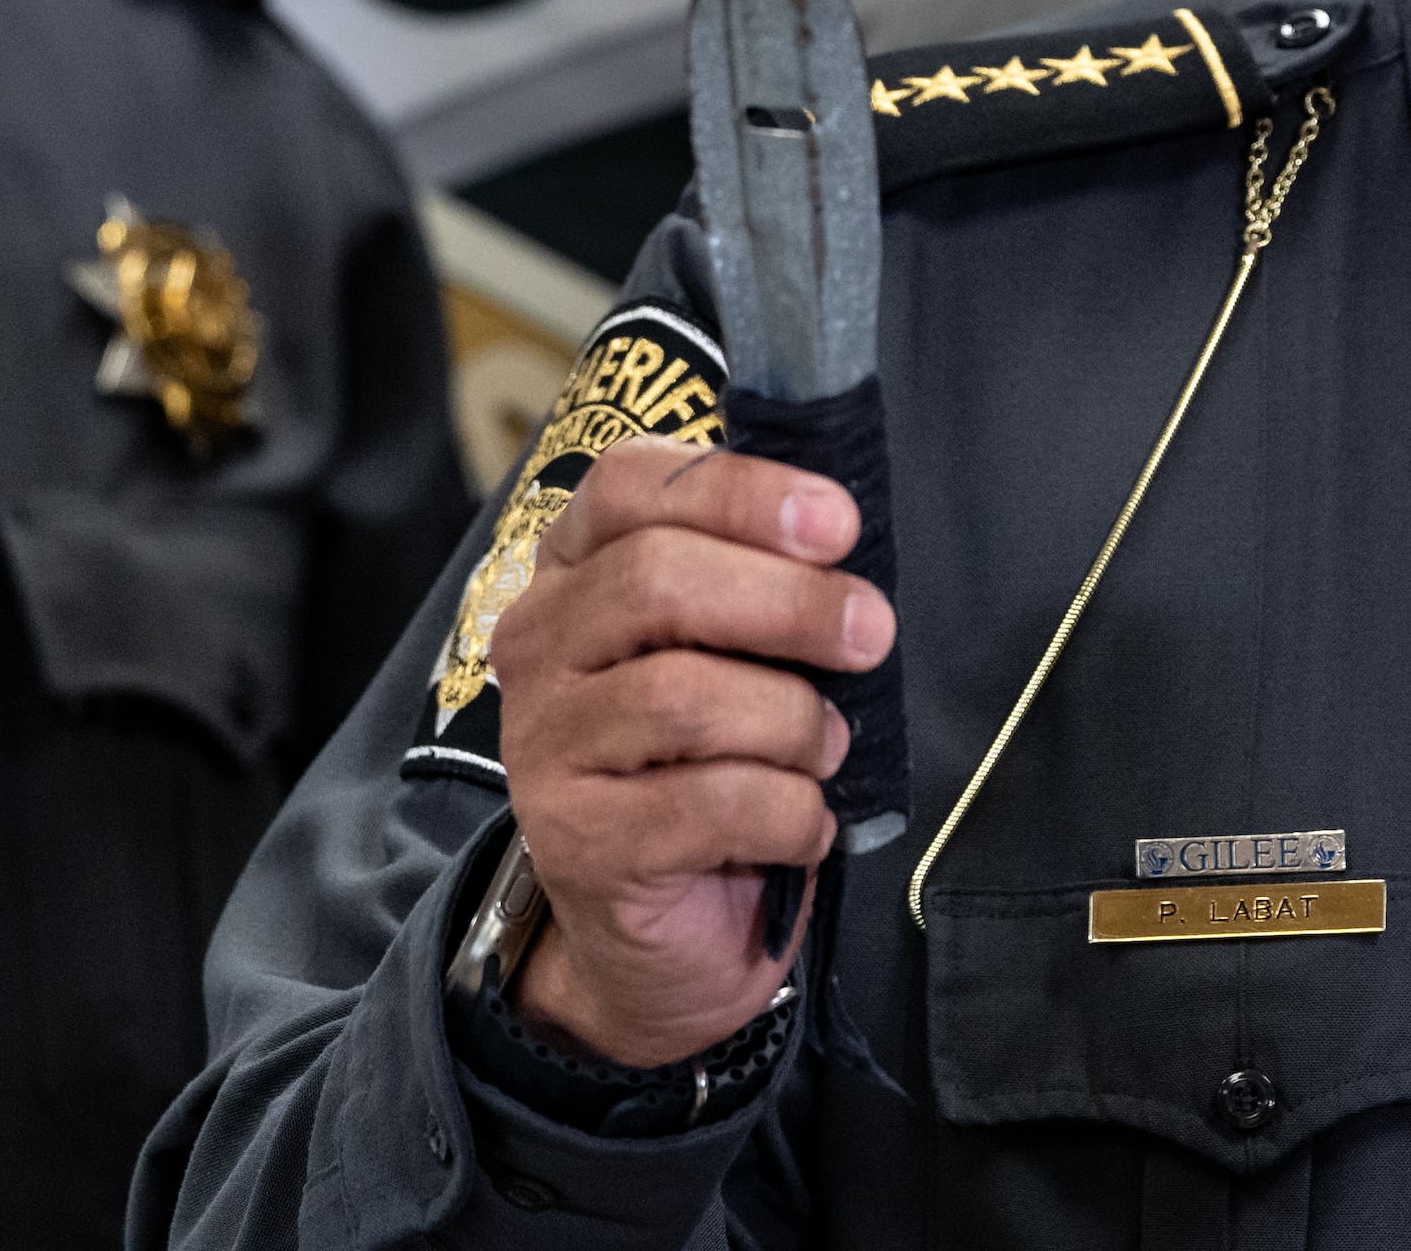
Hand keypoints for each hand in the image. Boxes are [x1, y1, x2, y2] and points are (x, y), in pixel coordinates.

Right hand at [491, 436, 894, 1066]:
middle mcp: (540, 643)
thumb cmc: (720, 755)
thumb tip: (846, 537)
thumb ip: (768, 579)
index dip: (738, 491)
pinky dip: (788, 811)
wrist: (671, 925)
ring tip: (828, 749)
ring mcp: (544, 744)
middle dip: (789, 603)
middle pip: (655, 581)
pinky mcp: (576, 841)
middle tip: (870, 634)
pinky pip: (706, 804)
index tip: (837, 524)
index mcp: (577, 567)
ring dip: (792, 721)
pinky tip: (806, 823)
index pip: (629, 485)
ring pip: (682, 696)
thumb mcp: (740, 648)